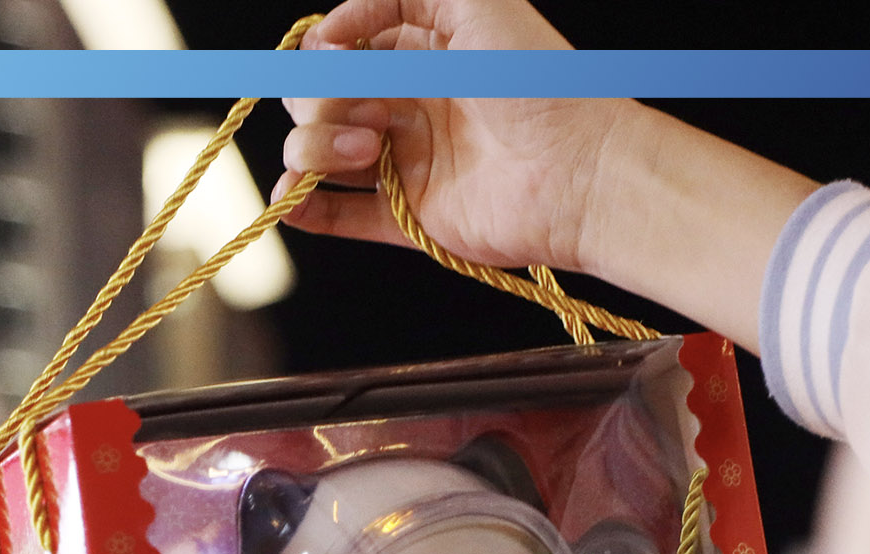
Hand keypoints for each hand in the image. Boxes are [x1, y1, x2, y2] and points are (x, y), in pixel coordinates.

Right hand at [271, 0, 819, 350]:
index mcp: (419, 55)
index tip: (330, 55)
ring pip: (316, 154)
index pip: (339, 48)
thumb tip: (330, 28)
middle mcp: (406, 105)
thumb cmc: (540, 84)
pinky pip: (339, 215)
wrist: (579, 170)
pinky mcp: (407, 216)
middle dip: (320, 102)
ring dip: (315, 151)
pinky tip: (290, 199)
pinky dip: (302, 209)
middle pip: (318, 100)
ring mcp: (402, 163)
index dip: (321, 53)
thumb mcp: (480, 5)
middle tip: (365, 112)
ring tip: (365, 154)